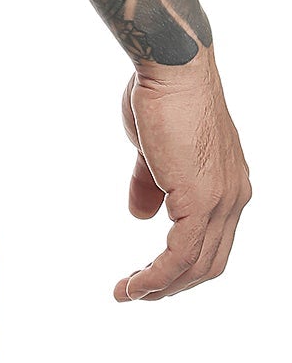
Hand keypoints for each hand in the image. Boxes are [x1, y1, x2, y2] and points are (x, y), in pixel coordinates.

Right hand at [115, 44, 251, 301]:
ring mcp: (222, 200)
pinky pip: (180, 254)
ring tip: (128, 293)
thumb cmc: (163, 96)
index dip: (182, 265)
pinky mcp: (201, 199)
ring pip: (196, 264)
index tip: (149, 274)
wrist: (173, 68)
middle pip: (210, 262)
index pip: (213, 241)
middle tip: (138, 293)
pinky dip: (156, 276)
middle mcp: (234, 197)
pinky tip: (133, 285)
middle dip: (173, 285)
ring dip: (160, 287)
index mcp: (229, 184)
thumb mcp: (155, 149)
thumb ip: (152, 183)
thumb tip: (142, 215)